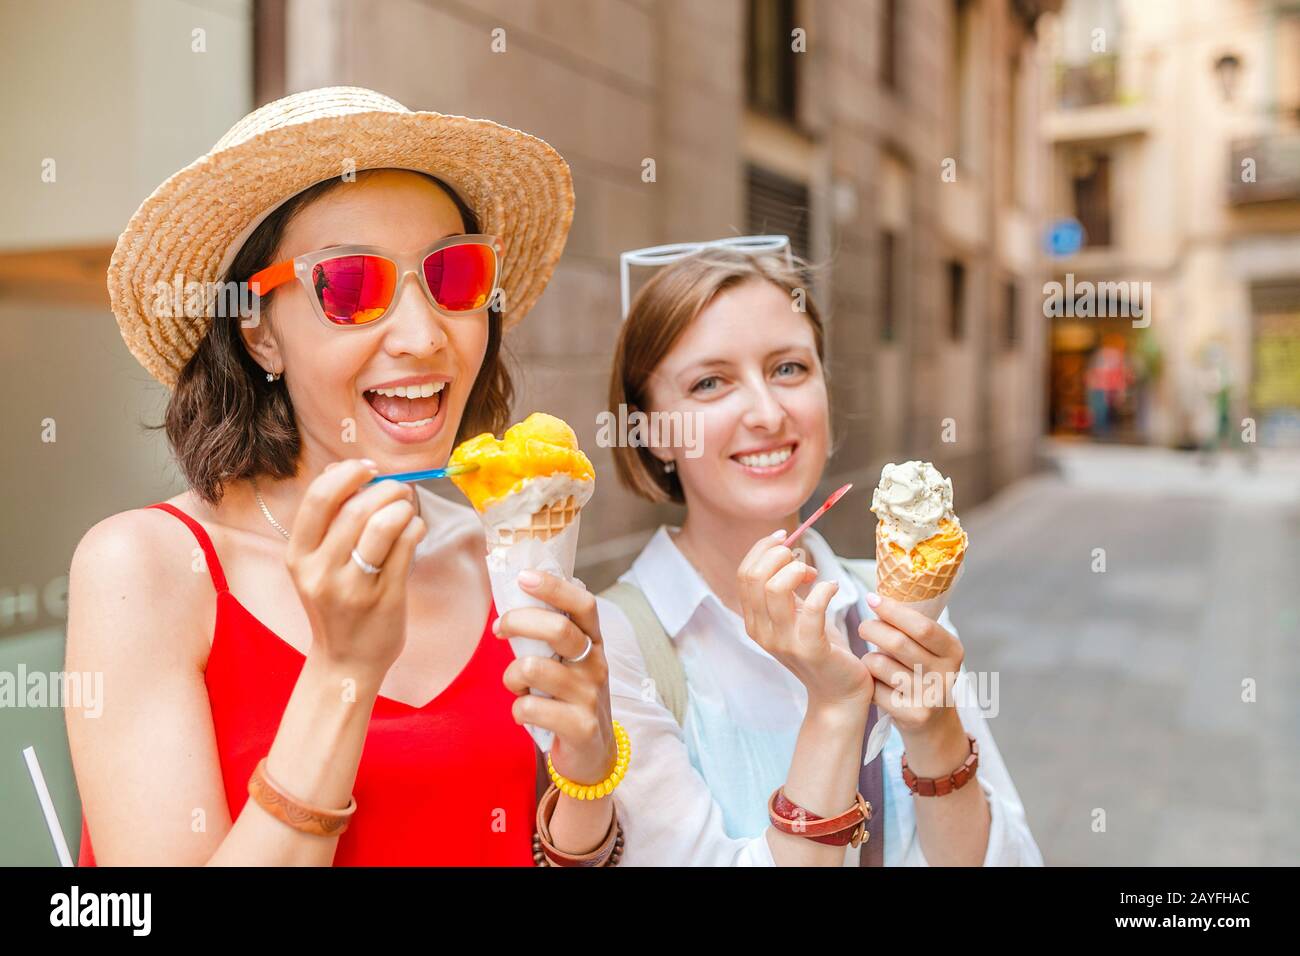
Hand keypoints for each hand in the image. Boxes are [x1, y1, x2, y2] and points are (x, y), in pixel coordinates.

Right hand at [284, 459, 423, 673]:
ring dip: (402, 507)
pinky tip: (415, 530)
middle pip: (355, 509)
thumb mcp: (315, 566)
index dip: (346, 474)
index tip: (368, 469)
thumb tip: (346, 471)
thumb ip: (327, 523)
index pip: (317, 499)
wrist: (345, 662)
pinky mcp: (385, 598)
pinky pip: (406, 547)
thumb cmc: (334, 605)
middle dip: (384, 489)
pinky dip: (415, 528)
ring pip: (383, 526)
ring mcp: (353, 587)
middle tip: (399, 489)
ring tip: (407, 508)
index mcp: (298, 556)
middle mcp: (320, 571)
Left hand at [495, 572, 616, 786]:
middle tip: (499, 629)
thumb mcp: (570, 661)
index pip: (583, 603)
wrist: (593, 754)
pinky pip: (529, 709)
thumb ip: (552, 632)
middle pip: (558, 629)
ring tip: (517, 685)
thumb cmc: (570, 696)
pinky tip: (527, 712)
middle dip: (517, 622)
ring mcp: (590, 696)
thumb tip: (520, 589)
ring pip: (534, 669)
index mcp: (594, 641)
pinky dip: (518, 710)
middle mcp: (596, 664)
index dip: (554, 587)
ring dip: (512, 676)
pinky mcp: (581, 727)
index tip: (523, 577)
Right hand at [736, 531, 874, 712]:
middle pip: (754, 577)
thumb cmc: (820, 647)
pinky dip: (824, 590)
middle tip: (803, 562)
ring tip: (815, 576)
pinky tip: (833, 587)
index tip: (784, 538)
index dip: (762, 548)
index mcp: (753, 620)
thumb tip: (785, 550)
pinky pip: (812, 610)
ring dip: (798, 570)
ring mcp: (783, 642)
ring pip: (775, 589)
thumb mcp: (793, 615)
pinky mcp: (810, 650)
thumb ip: (783, 589)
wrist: (838, 692)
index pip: (744, 574)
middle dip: (779, 556)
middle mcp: (761, 631)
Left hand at [858, 593, 964, 739]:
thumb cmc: (921, 674)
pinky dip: (868, 683)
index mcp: (953, 650)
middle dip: (873, 629)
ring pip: (882, 665)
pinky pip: (876, 689)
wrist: (932, 724)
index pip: (922, 626)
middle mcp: (947, 674)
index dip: (893, 611)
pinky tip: (873, 684)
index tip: (872, 598)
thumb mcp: (929, 651)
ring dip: (868, 659)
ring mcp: (932, 697)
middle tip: (863, 627)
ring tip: (872, 661)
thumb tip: (877, 597)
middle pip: (898, 643)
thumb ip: (911, 628)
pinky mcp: (914, 716)